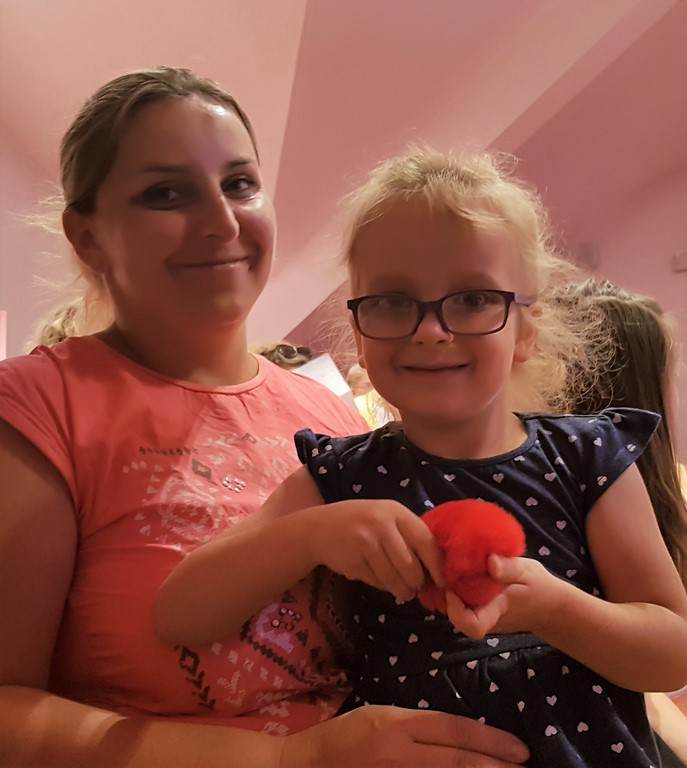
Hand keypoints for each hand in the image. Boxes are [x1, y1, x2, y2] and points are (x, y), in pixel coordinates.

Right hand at [279, 705, 529, 767]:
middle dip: (496, 765)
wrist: (304, 766)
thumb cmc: (343, 736)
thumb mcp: (380, 718)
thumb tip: (459, 738)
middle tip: (524, 767)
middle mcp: (398, 753)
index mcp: (396, 724)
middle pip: (458, 760)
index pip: (453, 729)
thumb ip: (415, 727)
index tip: (519, 748)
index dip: (490, 739)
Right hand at [304, 500, 443, 601]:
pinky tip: (379, 579)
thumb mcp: (386, 517)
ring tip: (403, 591)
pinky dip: (383, 586)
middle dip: (417, 583)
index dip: (435, 564)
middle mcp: (381, 525)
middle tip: (417, 588)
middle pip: (410, 566)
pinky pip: (377, 583)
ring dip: (402, 590)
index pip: (425, 540)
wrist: (319, 527)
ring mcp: (365, 543)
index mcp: (395, 512)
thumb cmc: (361, 522)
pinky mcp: (353, 562)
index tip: (442, 581)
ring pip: (394, 579)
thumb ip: (408, 534)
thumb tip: (435, 568)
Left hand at [445, 555, 563, 637]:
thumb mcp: (528, 572)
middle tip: (442, 565)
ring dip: (449, 588)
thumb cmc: (540, 587)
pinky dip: (457, 587)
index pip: (471, 625)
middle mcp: (484, 617)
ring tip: (448, 564)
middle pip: (454, 615)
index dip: (455, 609)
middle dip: (443, 592)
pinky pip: (462, 602)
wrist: (550, 606)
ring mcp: (481, 616)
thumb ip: (509, 568)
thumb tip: (491, 562)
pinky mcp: (480, 611)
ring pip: (455, 607)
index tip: (452, 585)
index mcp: (496, 611)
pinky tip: (457, 568)